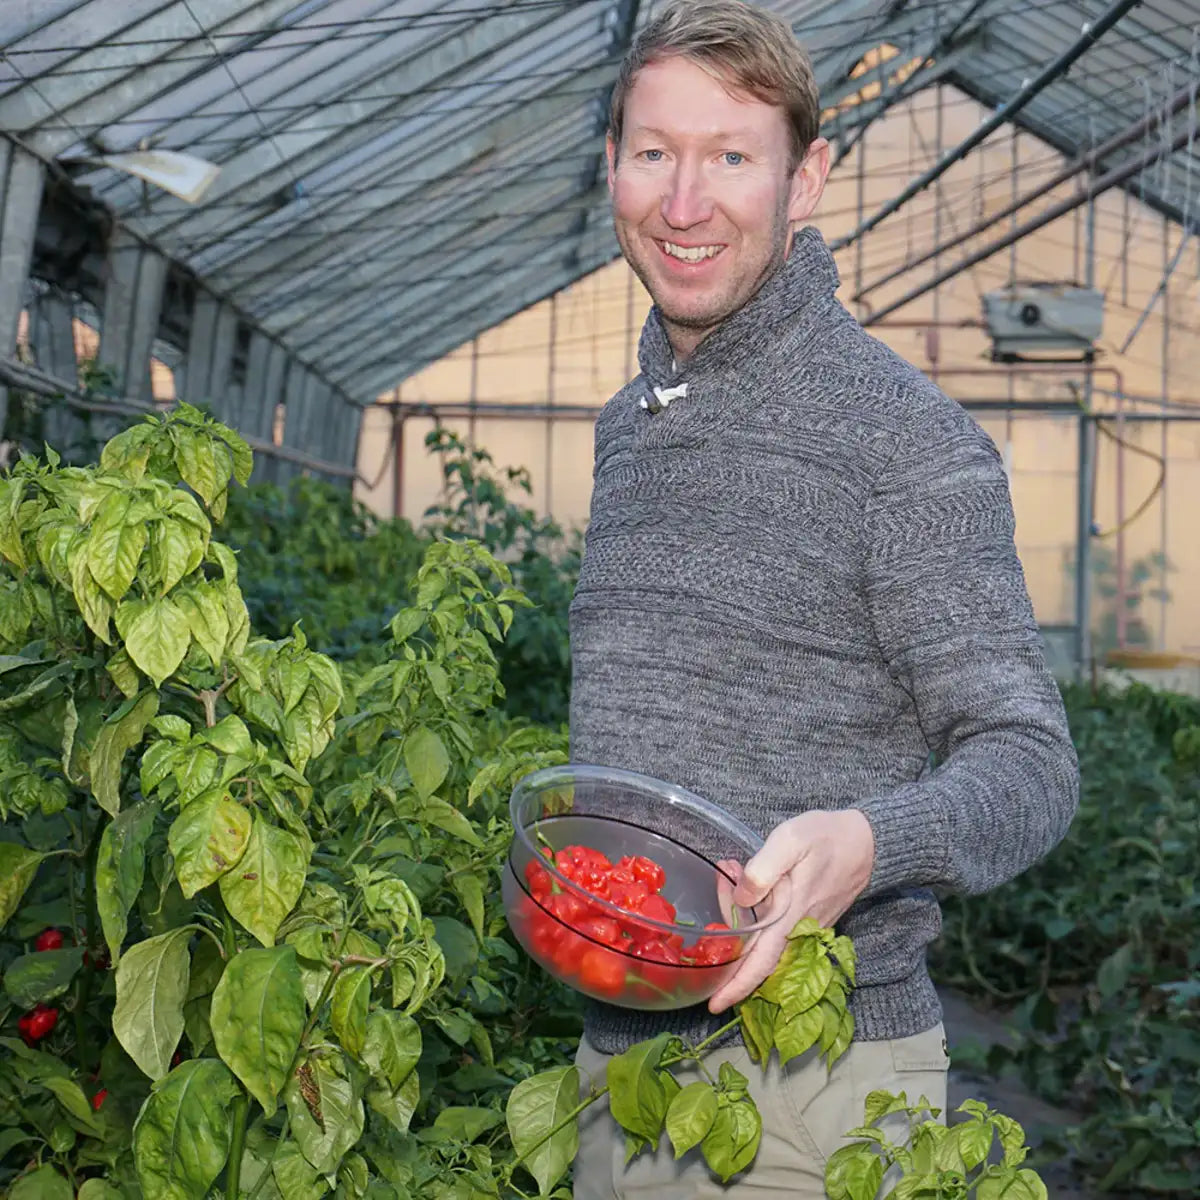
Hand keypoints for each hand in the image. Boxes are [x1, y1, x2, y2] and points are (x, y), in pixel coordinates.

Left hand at [707, 809, 874, 1012]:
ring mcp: (804, 926)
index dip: (737, 986)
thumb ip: (762, 870)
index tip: (714, 1005)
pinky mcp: (807, 918)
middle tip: (717, 888)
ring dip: (740, 918)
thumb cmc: (827, 838)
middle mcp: (798, 929)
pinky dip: (755, 912)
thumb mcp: (790, 840)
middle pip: (756, 952)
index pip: (761, 963)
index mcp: (791, 916)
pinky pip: (775, 927)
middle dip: (729, 936)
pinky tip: (745, 881)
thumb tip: (741, 897)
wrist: (868, 842)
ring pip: (763, 937)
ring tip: (728, 874)